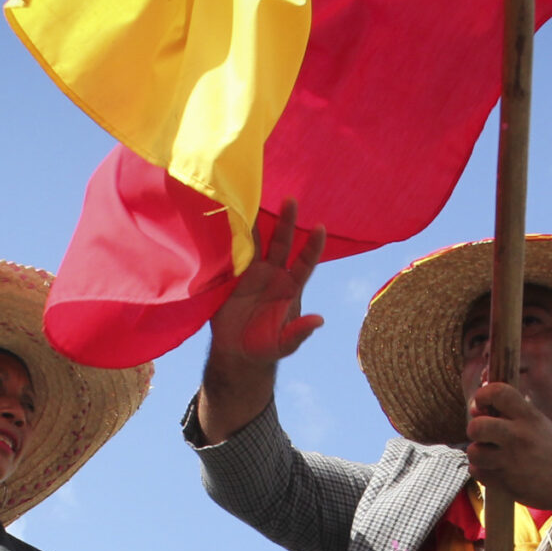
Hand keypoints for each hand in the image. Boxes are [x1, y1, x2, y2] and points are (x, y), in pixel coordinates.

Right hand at [198, 201, 325, 441]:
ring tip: (257, 197)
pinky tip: (231, 217)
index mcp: (290, 288)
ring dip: (258, 222)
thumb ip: (299, 332)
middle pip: (282, 243)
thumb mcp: (284, 344)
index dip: (313, 247)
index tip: (320, 228)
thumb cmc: (266, 348)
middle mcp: (274, 275)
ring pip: (257, 242)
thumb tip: (319, 321)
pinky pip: (233, 253)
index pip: (305, 262)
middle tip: (291, 199)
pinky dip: (232, 237)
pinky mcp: (232, 277)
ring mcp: (252, 273)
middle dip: (287, 222)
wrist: (236, 353)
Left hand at [464, 379, 551, 499]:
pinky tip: (494, 468)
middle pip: (477, 426)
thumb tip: (475, 406)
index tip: (481, 403)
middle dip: (474, 429)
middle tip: (482, 434)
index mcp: (529, 417)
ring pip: (473, 452)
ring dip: (478, 453)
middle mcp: (519, 436)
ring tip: (490, 454)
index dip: (483, 395)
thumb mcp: (537, 422)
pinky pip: (476, 471)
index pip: (498, 392)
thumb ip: (510, 412)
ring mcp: (511, 460)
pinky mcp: (504, 482)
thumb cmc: (549, 448)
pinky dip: (481, 470)